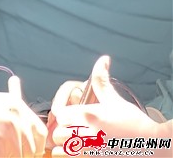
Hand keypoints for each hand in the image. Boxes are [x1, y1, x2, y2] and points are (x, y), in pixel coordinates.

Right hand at [0, 77, 46, 156]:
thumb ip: (15, 116)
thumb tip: (29, 135)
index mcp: (18, 105)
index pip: (40, 133)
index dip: (35, 147)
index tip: (27, 152)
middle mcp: (17, 117)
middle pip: (32, 149)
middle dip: (22, 155)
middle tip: (6, 153)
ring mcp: (10, 132)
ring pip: (21, 157)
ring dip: (10, 157)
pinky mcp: (1, 147)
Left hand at [50, 56, 171, 154]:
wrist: (152, 145)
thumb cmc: (133, 123)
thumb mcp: (114, 99)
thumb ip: (101, 80)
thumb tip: (102, 60)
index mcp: (89, 115)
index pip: (58, 113)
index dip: (61, 111)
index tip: (68, 112)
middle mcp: (87, 134)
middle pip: (57, 133)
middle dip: (62, 129)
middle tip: (71, 126)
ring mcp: (90, 151)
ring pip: (60, 149)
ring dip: (64, 144)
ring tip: (72, 140)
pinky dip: (69, 156)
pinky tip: (78, 150)